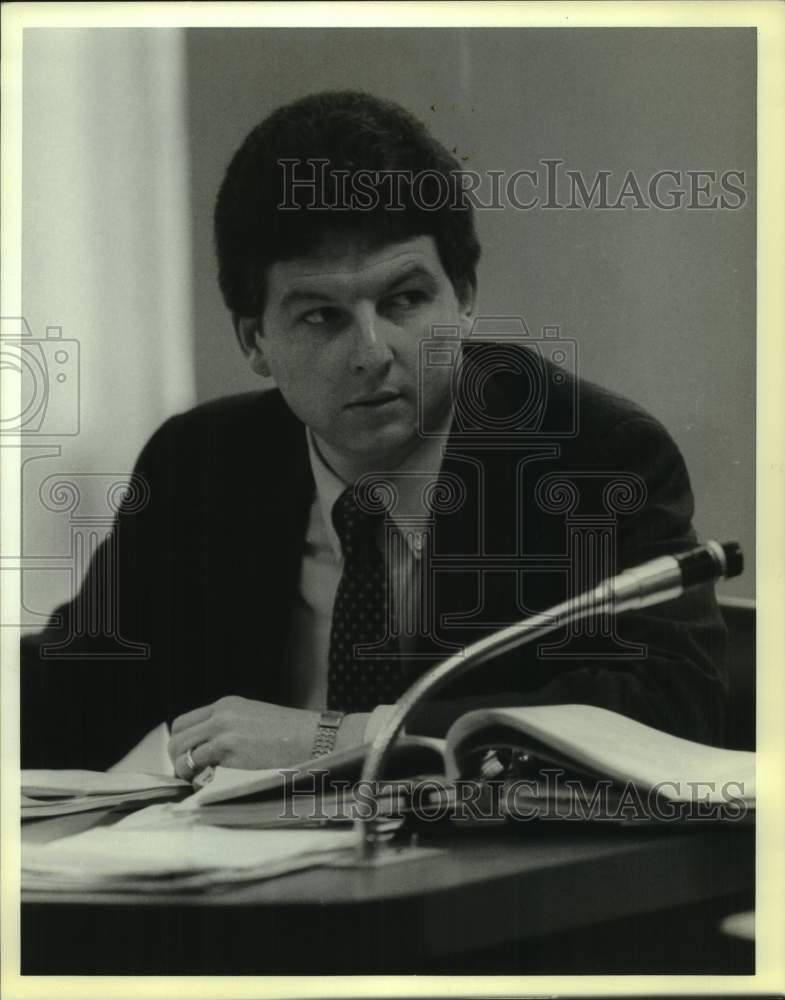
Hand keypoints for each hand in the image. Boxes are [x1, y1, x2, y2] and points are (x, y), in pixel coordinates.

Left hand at [168, 695, 319, 777]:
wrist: (316, 738)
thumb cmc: (292, 735)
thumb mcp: (255, 720)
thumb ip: (229, 730)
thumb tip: (207, 755)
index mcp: (227, 705)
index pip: (184, 722)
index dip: (181, 744)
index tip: (188, 761)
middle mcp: (221, 713)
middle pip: (177, 736)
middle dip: (177, 759)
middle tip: (189, 776)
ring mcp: (224, 730)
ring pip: (182, 751)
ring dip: (185, 770)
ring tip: (199, 783)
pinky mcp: (230, 748)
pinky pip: (198, 765)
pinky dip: (197, 778)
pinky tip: (211, 785)